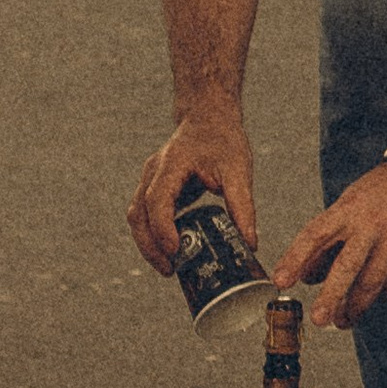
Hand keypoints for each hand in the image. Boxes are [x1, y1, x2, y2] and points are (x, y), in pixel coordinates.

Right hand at [128, 101, 257, 273]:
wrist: (209, 117)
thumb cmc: (224, 140)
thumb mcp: (239, 171)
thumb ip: (243, 206)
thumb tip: (250, 243)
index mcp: (171, 164)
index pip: (157, 200)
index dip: (163, 229)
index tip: (175, 252)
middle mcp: (153, 172)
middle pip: (138, 214)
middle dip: (150, 246)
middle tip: (169, 270)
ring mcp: (149, 178)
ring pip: (136, 216)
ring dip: (147, 244)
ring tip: (168, 266)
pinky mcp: (153, 186)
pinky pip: (144, 214)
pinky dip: (152, 234)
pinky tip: (170, 249)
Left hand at [273, 164, 386, 331]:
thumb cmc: (377, 195)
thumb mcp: (346, 206)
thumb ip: (327, 241)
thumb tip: (307, 277)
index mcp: (347, 211)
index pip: (314, 235)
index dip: (295, 259)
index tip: (281, 282)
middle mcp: (370, 224)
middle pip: (347, 265)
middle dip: (331, 296)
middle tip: (319, 319)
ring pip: (373, 280)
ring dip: (356, 306)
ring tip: (344, 320)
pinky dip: (384, 293)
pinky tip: (377, 295)